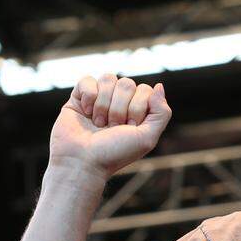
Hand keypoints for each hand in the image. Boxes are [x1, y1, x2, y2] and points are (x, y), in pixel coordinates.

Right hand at [49, 73, 171, 179]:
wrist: (83, 162)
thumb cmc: (115, 153)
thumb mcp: (147, 137)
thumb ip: (161, 113)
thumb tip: (159, 85)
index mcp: (137, 111)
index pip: (145, 90)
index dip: (137, 108)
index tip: (129, 128)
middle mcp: (119, 103)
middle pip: (127, 83)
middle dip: (120, 109)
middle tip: (112, 128)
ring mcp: (99, 98)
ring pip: (108, 78)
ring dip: (104, 104)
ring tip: (99, 124)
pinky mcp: (79, 97)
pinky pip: (87, 80)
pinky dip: (88, 97)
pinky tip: (86, 113)